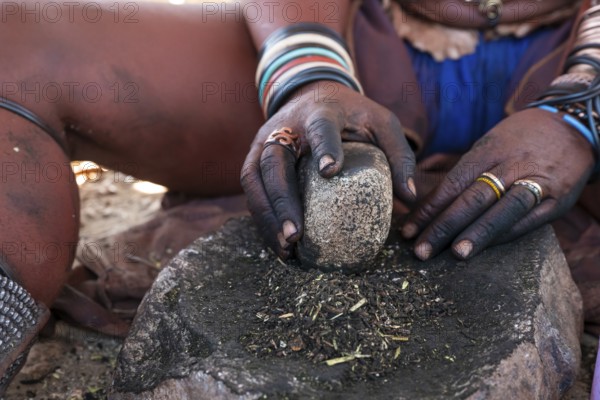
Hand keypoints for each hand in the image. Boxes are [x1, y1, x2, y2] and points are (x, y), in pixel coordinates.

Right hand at [241, 81, 416, 258]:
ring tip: (285, 249)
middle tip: (296, 236)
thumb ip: (399, 154)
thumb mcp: (381, 122)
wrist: (312, 94)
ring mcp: (264, 142)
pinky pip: (252, 190)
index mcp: (320, 112)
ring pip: (254, 179)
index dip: (324, 146)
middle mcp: (285, 127)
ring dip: (266, 216)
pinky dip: (262, 218)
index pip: (320, 126)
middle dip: (283, 201)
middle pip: (274, 161)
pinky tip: (277, 243)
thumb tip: (410, 197)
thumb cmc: (352, 113)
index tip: (330, 171)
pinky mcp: (255, 158)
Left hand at [402, 108, 595, 260]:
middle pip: (472, 198)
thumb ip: (466, 171)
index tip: (409, 230)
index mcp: (488, 151)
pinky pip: (528, 221)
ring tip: (454, 254)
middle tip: (421, 250)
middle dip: (444, 226)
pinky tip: (484, 249)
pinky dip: (504, 236)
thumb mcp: (490, 143)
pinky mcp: (558, 200)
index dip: (429, 208)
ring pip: (502, 210)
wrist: (573, 125)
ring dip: (476, 234)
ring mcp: (537, 182)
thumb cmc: (519, 139)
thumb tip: (430, 202)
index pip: (452, 183)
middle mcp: (510, 165)